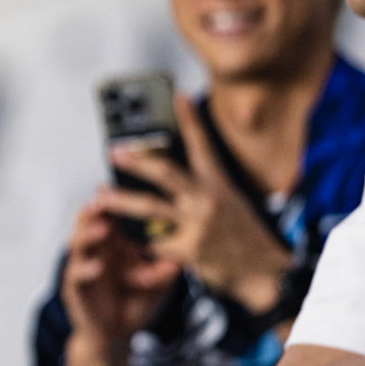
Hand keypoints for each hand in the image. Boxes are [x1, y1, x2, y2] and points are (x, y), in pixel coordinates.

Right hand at [60, 198, 180, 348]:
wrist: (116, 335)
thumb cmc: (135, 302)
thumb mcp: (156, 284)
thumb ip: (166, 270)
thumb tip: (184, 256)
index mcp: (112, 244)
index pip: (109, 215)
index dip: (112, 200)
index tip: (120, 185)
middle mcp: (93, 251)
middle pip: (87, 222)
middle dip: (94, 209)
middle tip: (104, 198)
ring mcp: (81, 268)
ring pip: (77, 244)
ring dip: (89, 234)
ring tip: (103, 228)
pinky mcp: (74, 290)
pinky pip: (76, 276)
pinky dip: (86, 269)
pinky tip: (98, 266)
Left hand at [101, 94, 291, 312]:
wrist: (264, 271)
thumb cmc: (244, 235)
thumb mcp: (230, 201)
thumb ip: (203, 186)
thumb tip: (174, 171)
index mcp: (217, 183)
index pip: (202, 144)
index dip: (189, 118)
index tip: (176, 95)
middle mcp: (207, 199)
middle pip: (166, 172)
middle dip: (136, 161)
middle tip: (113, 152)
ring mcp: (197, 224)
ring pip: (149, 207)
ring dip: (120, 201)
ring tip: (100, 197)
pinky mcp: (189, 249)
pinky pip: (153, 244)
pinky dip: (140, 244)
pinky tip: (126, 242)